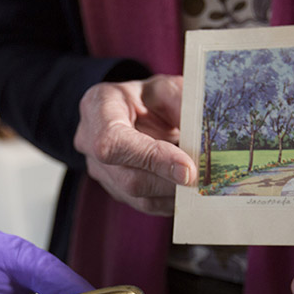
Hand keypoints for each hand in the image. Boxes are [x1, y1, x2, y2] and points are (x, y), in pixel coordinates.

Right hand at [75, 74, 196, 214]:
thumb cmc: (148, 97)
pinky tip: (187, 188)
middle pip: (128, 177)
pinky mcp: (114, 188)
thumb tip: (201, 144)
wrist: (134, 110)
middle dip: (170, 182)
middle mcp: (89, 141)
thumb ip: (182, 108)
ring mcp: (99, 169)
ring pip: (137, 196)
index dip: (152, 158)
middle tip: (204, 179)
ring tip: (199, 183)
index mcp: (98, 107)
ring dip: (173, 193)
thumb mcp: (167, 89)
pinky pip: (144, 204)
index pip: (115, 142)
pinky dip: (170, 200)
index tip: (187, 169)